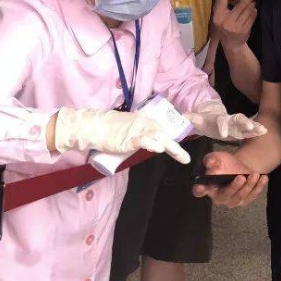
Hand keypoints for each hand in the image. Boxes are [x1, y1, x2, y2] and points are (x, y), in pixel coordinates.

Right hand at [52, 108, 190, 164]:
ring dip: (171, 147)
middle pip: (165, 135)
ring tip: (181, 155)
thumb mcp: (130, 133)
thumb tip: (152, 144)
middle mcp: (145, 123)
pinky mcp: (129, 137)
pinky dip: (151, 143)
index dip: (174, 141)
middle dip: (176, 147)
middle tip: (186, 159)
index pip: (164, 132)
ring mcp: (138, 129)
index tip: (184, 152)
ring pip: (158, 137)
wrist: (94, 127)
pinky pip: (143, 140)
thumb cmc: (110, 131)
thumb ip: (141, 138)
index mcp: (146, 121)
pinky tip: (159, 148)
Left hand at [184, 100, 266, 140]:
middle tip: (251, 127)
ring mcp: (236, 125)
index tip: (223, 134)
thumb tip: (184, 116)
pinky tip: (264, 131)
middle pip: (238, 119)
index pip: (221, 121)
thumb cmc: (205, 121)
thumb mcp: (197, 120)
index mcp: (218, 119)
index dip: (223, 126)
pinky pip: (249, 131)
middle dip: (244, 123)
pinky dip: (256, 130)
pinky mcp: (240, 130)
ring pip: (246, 124)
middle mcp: (229, 120)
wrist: (211, 119)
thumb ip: (192, 118)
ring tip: (263, 129)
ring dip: (254, 126)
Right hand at [193, 151, 267, 207]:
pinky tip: (263, 178)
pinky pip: (252, 196)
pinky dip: (258, 187)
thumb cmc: (225, 164)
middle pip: (225, 196)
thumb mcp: (218, 157)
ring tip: (255, 174)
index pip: (200, 191)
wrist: (240, 167)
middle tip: (241, 177)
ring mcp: (232, 201)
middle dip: (234, 187)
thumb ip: (212, 159)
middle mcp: (219, 197)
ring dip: (249, 186)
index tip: (201, 187)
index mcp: (208, 187)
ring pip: (240, 197)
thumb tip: (209, 164)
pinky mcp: (244, 200)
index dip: (200, 190)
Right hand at [211, 0, 259, 50]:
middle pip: (240, 6)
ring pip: (247, 11)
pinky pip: (252, 18)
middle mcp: (226, 22)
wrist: (231, 45)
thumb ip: (220, 3)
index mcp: (218, 17)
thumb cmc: (224, 27)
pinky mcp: (244, 31)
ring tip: (253, 1)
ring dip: (252, 5)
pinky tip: (253, 10)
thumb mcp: (219, 17)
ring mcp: (236, 27)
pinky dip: (254, 12)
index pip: (222, 1)